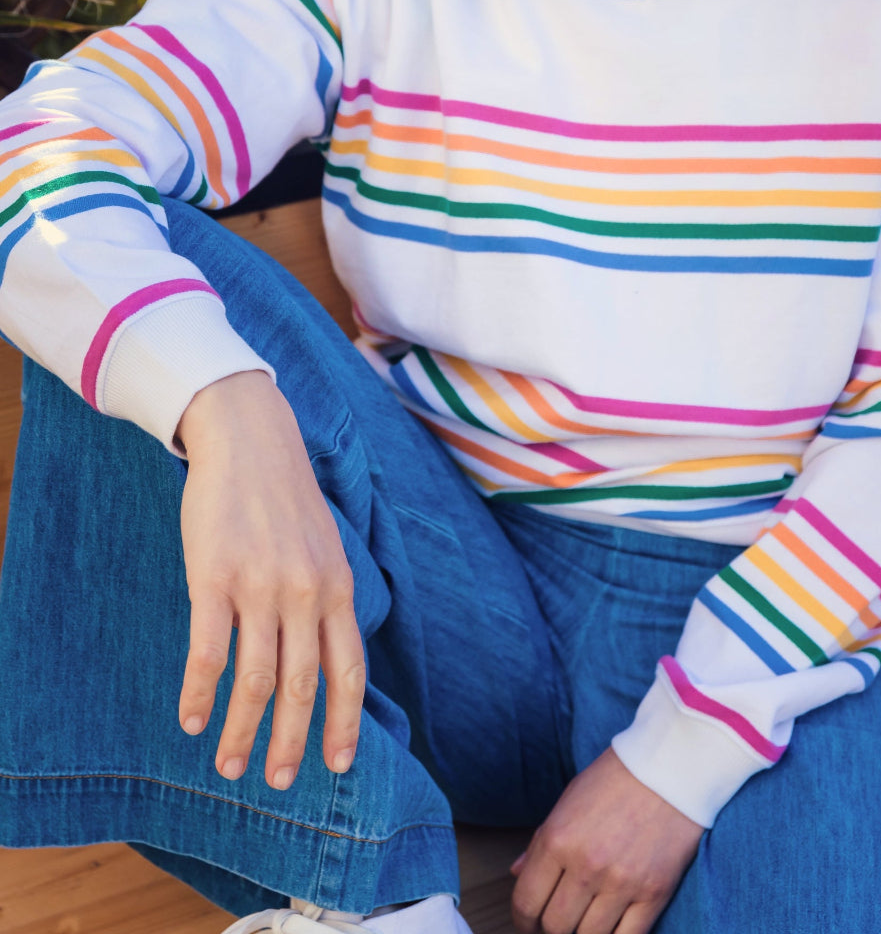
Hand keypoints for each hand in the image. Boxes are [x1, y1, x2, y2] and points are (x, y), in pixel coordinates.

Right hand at [175, 371, 364, 789]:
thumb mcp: (325, 547)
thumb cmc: (285, 498)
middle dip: (291, 743)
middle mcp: (305, 592)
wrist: (249, 439)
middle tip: (277, 782)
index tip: (338, 766)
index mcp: (338, 587)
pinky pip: (207, 653)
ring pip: (255, 681)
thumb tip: (327, 658)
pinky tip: (190, 719)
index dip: (344, 723)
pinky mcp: (213, 578)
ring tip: (230, 765)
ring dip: (242, 731)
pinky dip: (199, 694)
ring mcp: (259, 586)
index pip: (349, 671)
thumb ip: (328, 598)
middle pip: (301, 686)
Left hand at [510, 748, 703, 933]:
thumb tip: (517, 872)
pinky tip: (611, 927)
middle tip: (559, 920)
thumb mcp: (568, 800)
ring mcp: (621, 882)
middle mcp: (586, 865)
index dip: (523, 921)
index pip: (526, 902)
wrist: (669, 766)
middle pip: (556, 927)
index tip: (528, 923)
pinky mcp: (654, 893)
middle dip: (552, 929)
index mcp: (558, 839)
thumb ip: (540, 841)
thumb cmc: (615, 779)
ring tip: (585, 920)